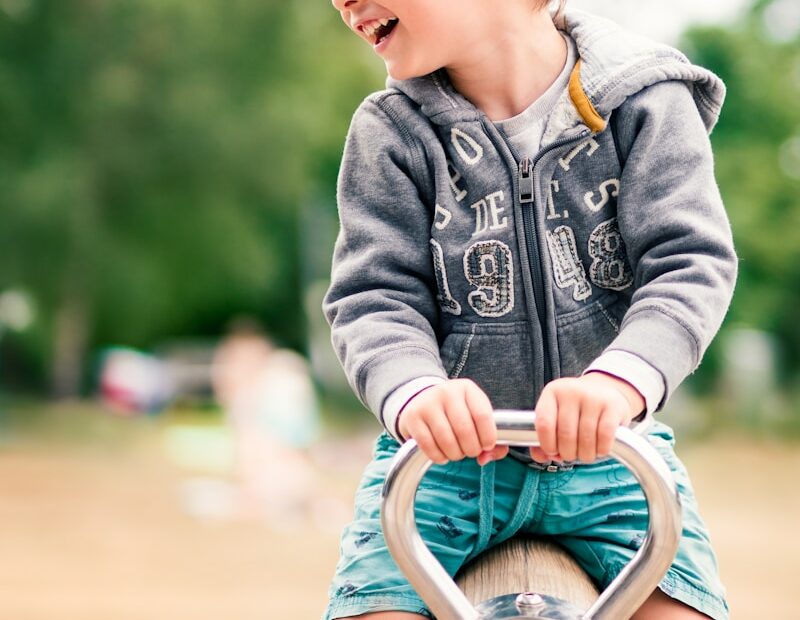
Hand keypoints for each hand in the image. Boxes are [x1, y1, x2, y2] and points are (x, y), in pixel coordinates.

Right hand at [398, 378, 508, 465]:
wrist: (422, 399)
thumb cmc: (455, 411)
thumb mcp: (474, 414)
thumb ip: (489, 437)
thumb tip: (486, 458)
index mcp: (467, 389)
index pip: (482, 415)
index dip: (488, 436)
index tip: (487, 445)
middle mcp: (447, 392)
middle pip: (464, 430)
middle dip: (471, 449)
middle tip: (470, 451)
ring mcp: (428, 404)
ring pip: (446, 440)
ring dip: (455, 455)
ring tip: (456, 453)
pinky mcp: (413, 417)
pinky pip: (428, 445)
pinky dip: (438, 457)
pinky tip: (442, 455)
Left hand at [529, 372, 644, 463]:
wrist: (604, 388)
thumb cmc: (575, 408)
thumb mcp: (556, 414)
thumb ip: (544, 436)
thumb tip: (543, 457)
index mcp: (552, 393)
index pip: (544, 423)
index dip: (547, 444)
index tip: (552, 452)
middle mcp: (571, 392)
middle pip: (566, 435)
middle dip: (568, 453)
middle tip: (571, 455)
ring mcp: (593, 397)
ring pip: (586, 438)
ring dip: (585, 455)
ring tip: (585, 454)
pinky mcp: (612, 405)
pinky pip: (605, 436)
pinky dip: (601, 449)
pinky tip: (600, 450)